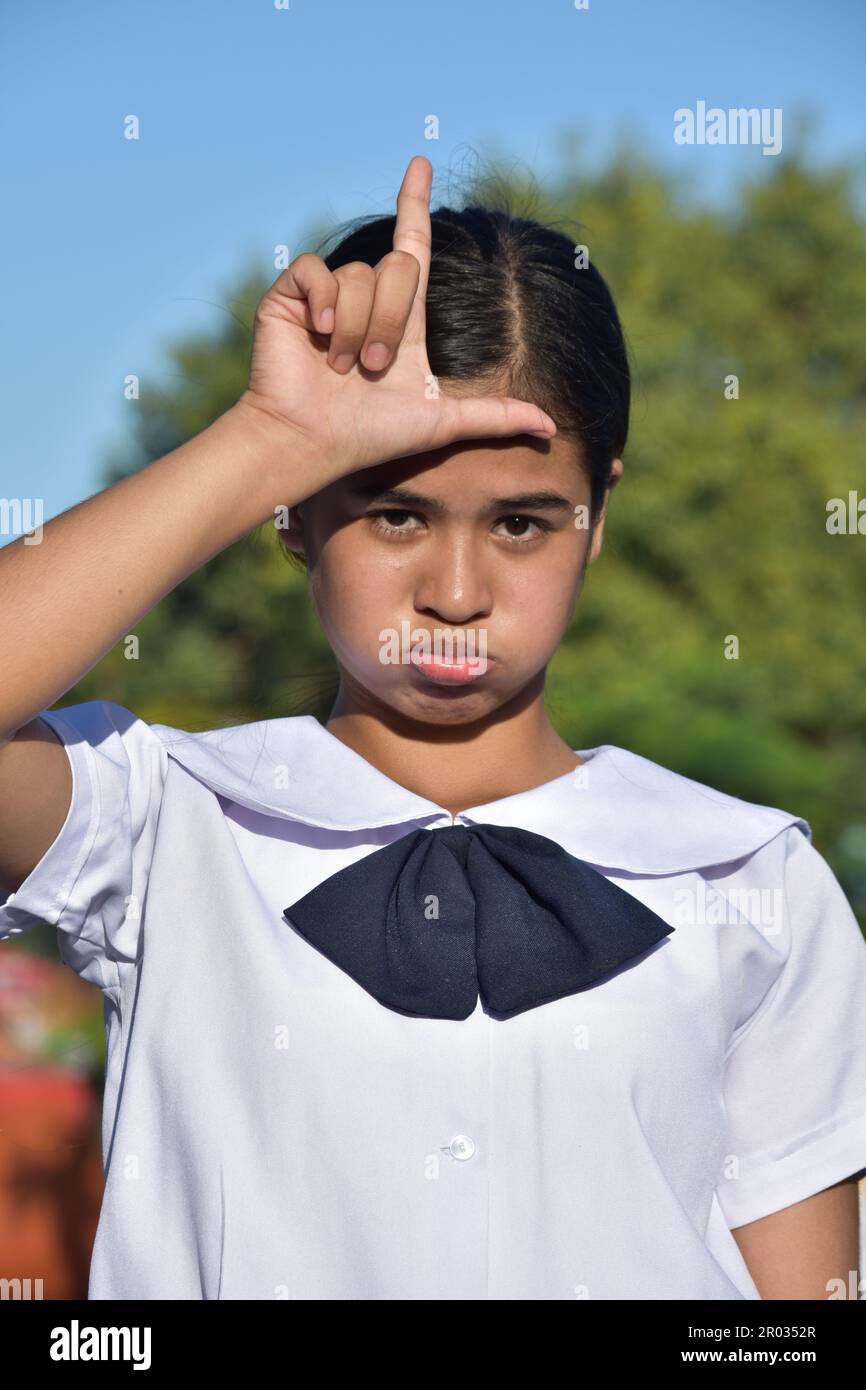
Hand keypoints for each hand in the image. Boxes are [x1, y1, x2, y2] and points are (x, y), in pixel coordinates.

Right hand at [237, 154, 556, 486]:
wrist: (314, 444)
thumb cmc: (373, 436)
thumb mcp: (444, 423)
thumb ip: (496, 417)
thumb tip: (552, 426)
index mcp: (400, 317)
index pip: (413, 247)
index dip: (416, 205)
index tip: (421, 163)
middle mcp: (365, 298)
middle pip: (400, 267)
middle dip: (392, 321)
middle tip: (374, 367)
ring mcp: (326, 297)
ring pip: (360, 275)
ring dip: (358, 328)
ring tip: (342, 367)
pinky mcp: (290, 297)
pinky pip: (318, 271)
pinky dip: (325, 304)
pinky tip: (321, 336)